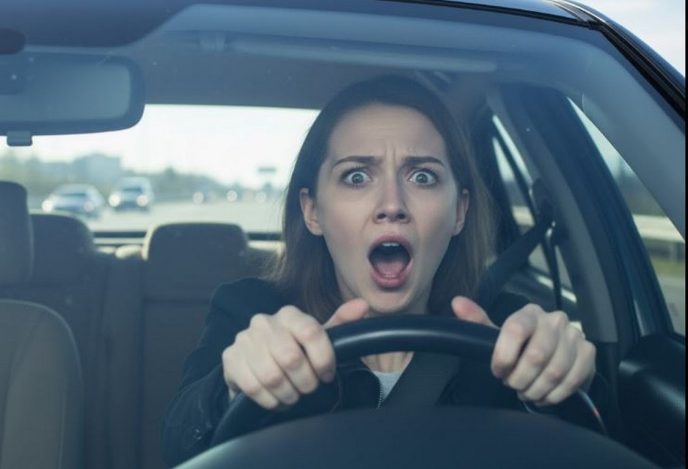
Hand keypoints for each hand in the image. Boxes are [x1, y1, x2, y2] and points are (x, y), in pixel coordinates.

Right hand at [221, 299, 368, 408]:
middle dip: (305, 382)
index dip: (324, 359)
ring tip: (292, 395)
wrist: (255, 364)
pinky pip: (253, 386)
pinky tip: (275, 399)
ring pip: (272, 376)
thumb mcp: (318, 339)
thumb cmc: (292, 351)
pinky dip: (269, 400)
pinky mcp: (230, 358)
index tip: (327, 374)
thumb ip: (341, 324)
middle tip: (308, 389)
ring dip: (288, 393)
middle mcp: (264, 322)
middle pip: (292, 358)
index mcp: (289, 314)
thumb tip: (363, 305)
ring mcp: (244, 339)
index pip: (311, 333)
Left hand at [451, 297, 595, 405]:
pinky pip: (573, 379)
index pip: (515, 330)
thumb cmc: (519, 347)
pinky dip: (555, 394)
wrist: (552, 357)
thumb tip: (457, 302)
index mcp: (529, 313)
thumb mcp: (496, 336)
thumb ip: (477, 322)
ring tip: (527, 392)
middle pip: (536, 355)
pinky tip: (544, 396)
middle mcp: (554, 319)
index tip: (498, 371)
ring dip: (537, 389)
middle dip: (520, 378)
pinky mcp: (589, 352)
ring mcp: (574, 335)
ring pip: (555, 371)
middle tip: (514, 385)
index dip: (504, 356)